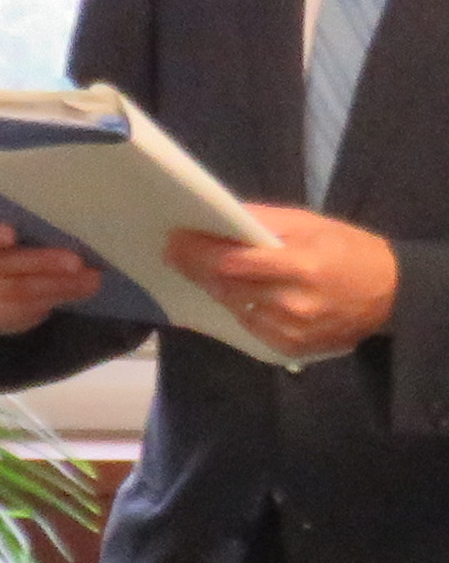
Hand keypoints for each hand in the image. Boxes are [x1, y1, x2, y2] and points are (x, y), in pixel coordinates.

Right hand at [0, 217, 104, 337]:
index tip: (11, 235)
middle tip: (76, 262)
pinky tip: (75, 291)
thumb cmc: (8, 244)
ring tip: (90, 279)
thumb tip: (73, 218)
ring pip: (16, 289)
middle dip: (41, 262)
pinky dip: (51, 299)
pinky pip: (20, 310)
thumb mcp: (11, 230)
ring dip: (57, 284)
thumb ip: (27, 225)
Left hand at [175, 208, 402, 361]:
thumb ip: (262, 221)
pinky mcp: (289, 347)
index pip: (233, 261)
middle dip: (195, 268)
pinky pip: (247, 325)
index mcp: (300, 266)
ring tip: (190, 269)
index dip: (199, 251)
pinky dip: (233, 306)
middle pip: (226, 286)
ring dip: (209, 288)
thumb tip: (217, 216)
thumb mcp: (310, 225)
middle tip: (171, 252)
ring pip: (232, 306)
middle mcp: (292, 303)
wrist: (391, 294)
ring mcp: (290, 329)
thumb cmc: (347, 250)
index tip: (174, 239)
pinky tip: (224, 292)